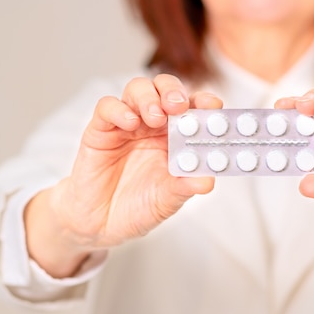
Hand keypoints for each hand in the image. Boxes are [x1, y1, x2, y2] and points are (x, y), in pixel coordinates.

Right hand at [25, 74, 221, 276]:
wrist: (102, 224)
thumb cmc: (140, 206)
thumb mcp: (168, 200)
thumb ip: (186, 187)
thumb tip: (209, 181)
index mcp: (177, 136)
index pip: (193, 108)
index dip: (203, 102)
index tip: (212, 104)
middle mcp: (154, 125)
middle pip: (165, 89)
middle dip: (174, 91)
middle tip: (178, 106)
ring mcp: (127, 124)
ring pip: (138, 89)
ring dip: (149, 98)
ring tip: (155, 118)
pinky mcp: (100, 130)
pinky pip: (107, 107)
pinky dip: (119, 110)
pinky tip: (130, 123)